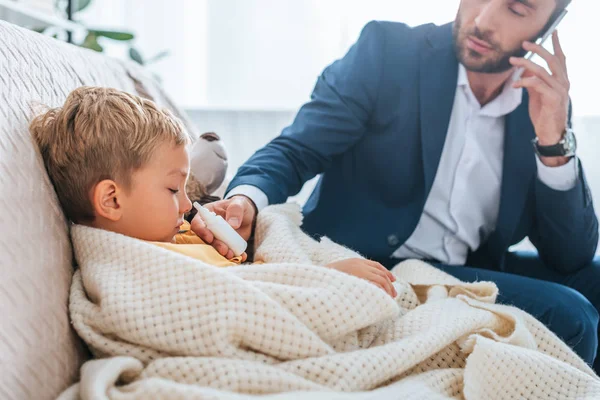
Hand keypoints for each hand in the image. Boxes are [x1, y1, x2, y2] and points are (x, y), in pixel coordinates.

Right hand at [190, 195, 256, 260]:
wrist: (248, 215)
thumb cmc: (240, 206)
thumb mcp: (239, 204)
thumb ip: (235, 210)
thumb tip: (232, 224)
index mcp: (207, 215)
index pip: (197, 223)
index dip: (201, 231)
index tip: (210, 238)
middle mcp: (208, 228)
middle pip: (205, 239)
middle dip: (214, 245)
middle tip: (224, 249)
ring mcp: (217, 238)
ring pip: (215, 248)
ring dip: (222, 253)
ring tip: (231, 254)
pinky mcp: (225, 245)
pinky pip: (227, 252)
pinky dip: (234, 256)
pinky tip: (241, 256)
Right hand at [326, 258, 396, 296]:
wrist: (317, 278)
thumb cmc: (327, 279)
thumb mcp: (341, 272)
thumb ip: (352, 274)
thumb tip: (361, 283)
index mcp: (356, 262)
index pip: (376, 265)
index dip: (386, 272)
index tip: (393, 280)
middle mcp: (359, 265)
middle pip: (381, 273)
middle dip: (389, 284)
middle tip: (393, 294)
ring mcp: (359, 272)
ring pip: (380, 280)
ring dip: (387, 290)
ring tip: (389, 298)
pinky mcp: (359, 281)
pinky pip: (375, 286)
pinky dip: (381, 292)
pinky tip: (383, 298)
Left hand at [510, 31, 569, 166]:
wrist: (550, 133)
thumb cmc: (544, 114)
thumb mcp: (537, 94)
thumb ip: (534, 81)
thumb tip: (525, 69)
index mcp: (561, 80)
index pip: (561, 59)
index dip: (556, 45)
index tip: (552, 32)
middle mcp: (563, 83)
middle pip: (553, 60)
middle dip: (539, 49)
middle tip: (525, 43)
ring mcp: (559, 91)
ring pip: (543, 71)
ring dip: (526, 64)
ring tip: (512, 60)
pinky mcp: (552, 99)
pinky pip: (537, 85)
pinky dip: (525, 81)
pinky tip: (514, 83)